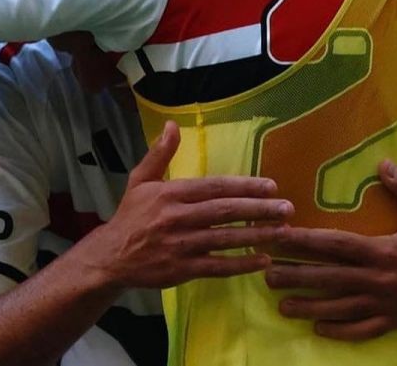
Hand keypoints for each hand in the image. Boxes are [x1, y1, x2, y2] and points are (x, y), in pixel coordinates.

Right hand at [89, 122, 292, 290]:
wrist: (109, 258)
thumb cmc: (131, 216)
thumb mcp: (141, 180)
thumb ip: (160, 154)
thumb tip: (172, 124)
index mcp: (171, 193)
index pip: (215, 187)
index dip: (244, 186)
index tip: (271, 186)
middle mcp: (177, 218)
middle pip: (224, 211)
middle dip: (259, 209)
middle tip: (287, 208)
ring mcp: (181, 246)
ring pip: (224, 239)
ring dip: (256, 236)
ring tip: (283, 232)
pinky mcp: (181, 270)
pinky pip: (216, 267)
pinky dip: (240, 264)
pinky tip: (262, 260)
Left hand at [264, 161, 396, 340]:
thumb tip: (382, 163)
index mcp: (383, 251)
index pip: (335, 246)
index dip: (304, 242)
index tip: (280, 237)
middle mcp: (378, 280)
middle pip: (328, 279)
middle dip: (295, 276)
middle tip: (266, 273)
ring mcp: (384, 304)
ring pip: (338, 308)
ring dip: (308, 306)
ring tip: (282, 304)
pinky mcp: (393, 321)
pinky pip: (360, 330)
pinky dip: (338, 330)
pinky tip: (318, 327)